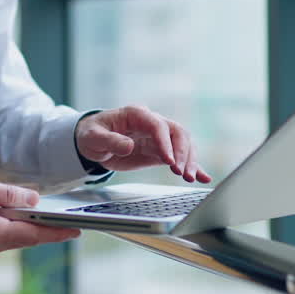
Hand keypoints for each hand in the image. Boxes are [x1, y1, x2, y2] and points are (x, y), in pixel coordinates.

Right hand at [0, 172, 79, 258]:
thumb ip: (6, 193)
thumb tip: (32, 198)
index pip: (31, 235)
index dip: (55, 232)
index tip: (75, 230)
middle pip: (26, 237)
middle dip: (46, 228)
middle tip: (68, 221)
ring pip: (14, 236)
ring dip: (28, 225)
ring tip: (46, 214)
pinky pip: (2, 235)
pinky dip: (14, 226)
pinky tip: (19, 214)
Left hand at [76, 106, 212, 183]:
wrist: (92, 140)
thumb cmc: (91, 134)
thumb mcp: (93, 137)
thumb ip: (110, 140)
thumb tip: (128, 145)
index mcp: (135, 114)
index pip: (157, 125)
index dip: (165, 142)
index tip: (169, 160)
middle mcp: (151, 122)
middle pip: (177, 132)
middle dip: (182, 152)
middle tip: (181, 172)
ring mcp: (158, 137)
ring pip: (183, 144)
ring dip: (189, 160)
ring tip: (190, 178)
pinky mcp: (160, 151)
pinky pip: (180, 156)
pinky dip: (193, 165)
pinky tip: (203, 177)